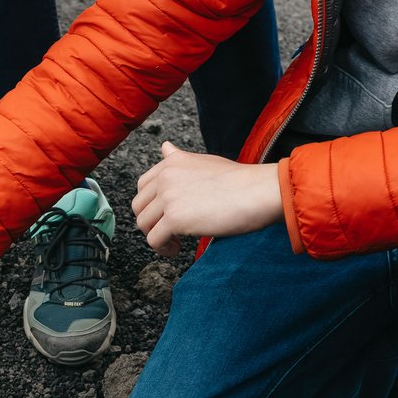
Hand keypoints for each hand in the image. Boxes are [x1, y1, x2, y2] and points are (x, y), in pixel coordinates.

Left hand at [131, 141, 282, 255]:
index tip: (167, 215)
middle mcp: (166, 176)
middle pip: (139, 207)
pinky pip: (154, 240)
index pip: (143, 186)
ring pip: (143, 225)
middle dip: (151, 222)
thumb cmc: (240, 181)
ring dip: (156, 237)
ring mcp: (168, 197)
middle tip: (170, 233)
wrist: (258, 192)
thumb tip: (164, 147)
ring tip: (175, 243)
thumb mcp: (205, 161)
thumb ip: (180, 160)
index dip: (151, 205)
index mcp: (172, 162)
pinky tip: (178, 249)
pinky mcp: (174, 218)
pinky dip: (163, 249)